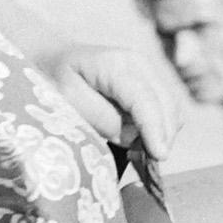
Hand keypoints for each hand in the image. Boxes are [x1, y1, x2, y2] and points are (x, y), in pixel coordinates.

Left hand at [52, 45, 182, 155]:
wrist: (51, 60)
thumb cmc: (52, 80)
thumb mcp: (67, 100)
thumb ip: (101, 118)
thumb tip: (133, 136)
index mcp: (115, 64)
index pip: (144, 99)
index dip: (154, 129)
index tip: (159, 156)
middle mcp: (138, 64)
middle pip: (166, 106)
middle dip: (161, 137)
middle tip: (142, 162)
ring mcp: (147, 71)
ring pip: (171, 110)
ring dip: (160, 134)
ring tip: (135, 151)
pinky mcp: (149, 83)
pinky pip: (164, 111)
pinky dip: (156, 128)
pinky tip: (136, 139)